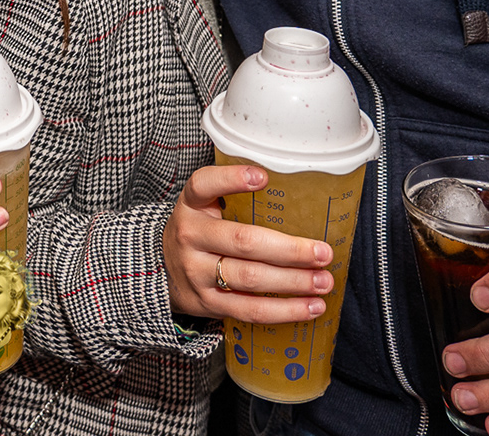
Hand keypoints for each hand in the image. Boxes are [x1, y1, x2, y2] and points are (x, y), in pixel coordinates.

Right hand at [162, 164, 333, 320]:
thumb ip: (237, 200)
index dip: (231, 179)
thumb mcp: (205, 208)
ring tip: (324, 282)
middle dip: (289, 250)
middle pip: (243, 242)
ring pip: (250, 279)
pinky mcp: (207, 303)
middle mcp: (190, 236)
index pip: (204, 185)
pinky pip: (250, 310)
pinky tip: (310, 307)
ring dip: (293, 282)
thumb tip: (304, 200)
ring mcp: (196, 273)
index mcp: (192, 205)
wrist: (164, 271)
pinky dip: (284, 311)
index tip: (263, 177)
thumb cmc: (201, 233)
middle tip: (323, 253)